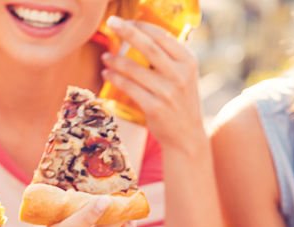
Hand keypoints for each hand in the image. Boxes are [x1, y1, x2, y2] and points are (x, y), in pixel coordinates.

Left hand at [101, 16, 204, 153]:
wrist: (187, 137)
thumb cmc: (181, 102)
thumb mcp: (184, 77)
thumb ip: (169, 58)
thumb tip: (140, 35)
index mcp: (188, 62)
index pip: (162, 36)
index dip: (142, 26)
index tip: (126, 21)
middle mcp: (180, 75)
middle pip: (148, 47)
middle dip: (126, 32)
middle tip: (111, 23)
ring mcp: (167, 92)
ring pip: (134, 69)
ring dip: (115, 60)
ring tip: (105, 57)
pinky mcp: (154, 108)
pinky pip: (129, 88)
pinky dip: (115, 78)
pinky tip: (107, 74)